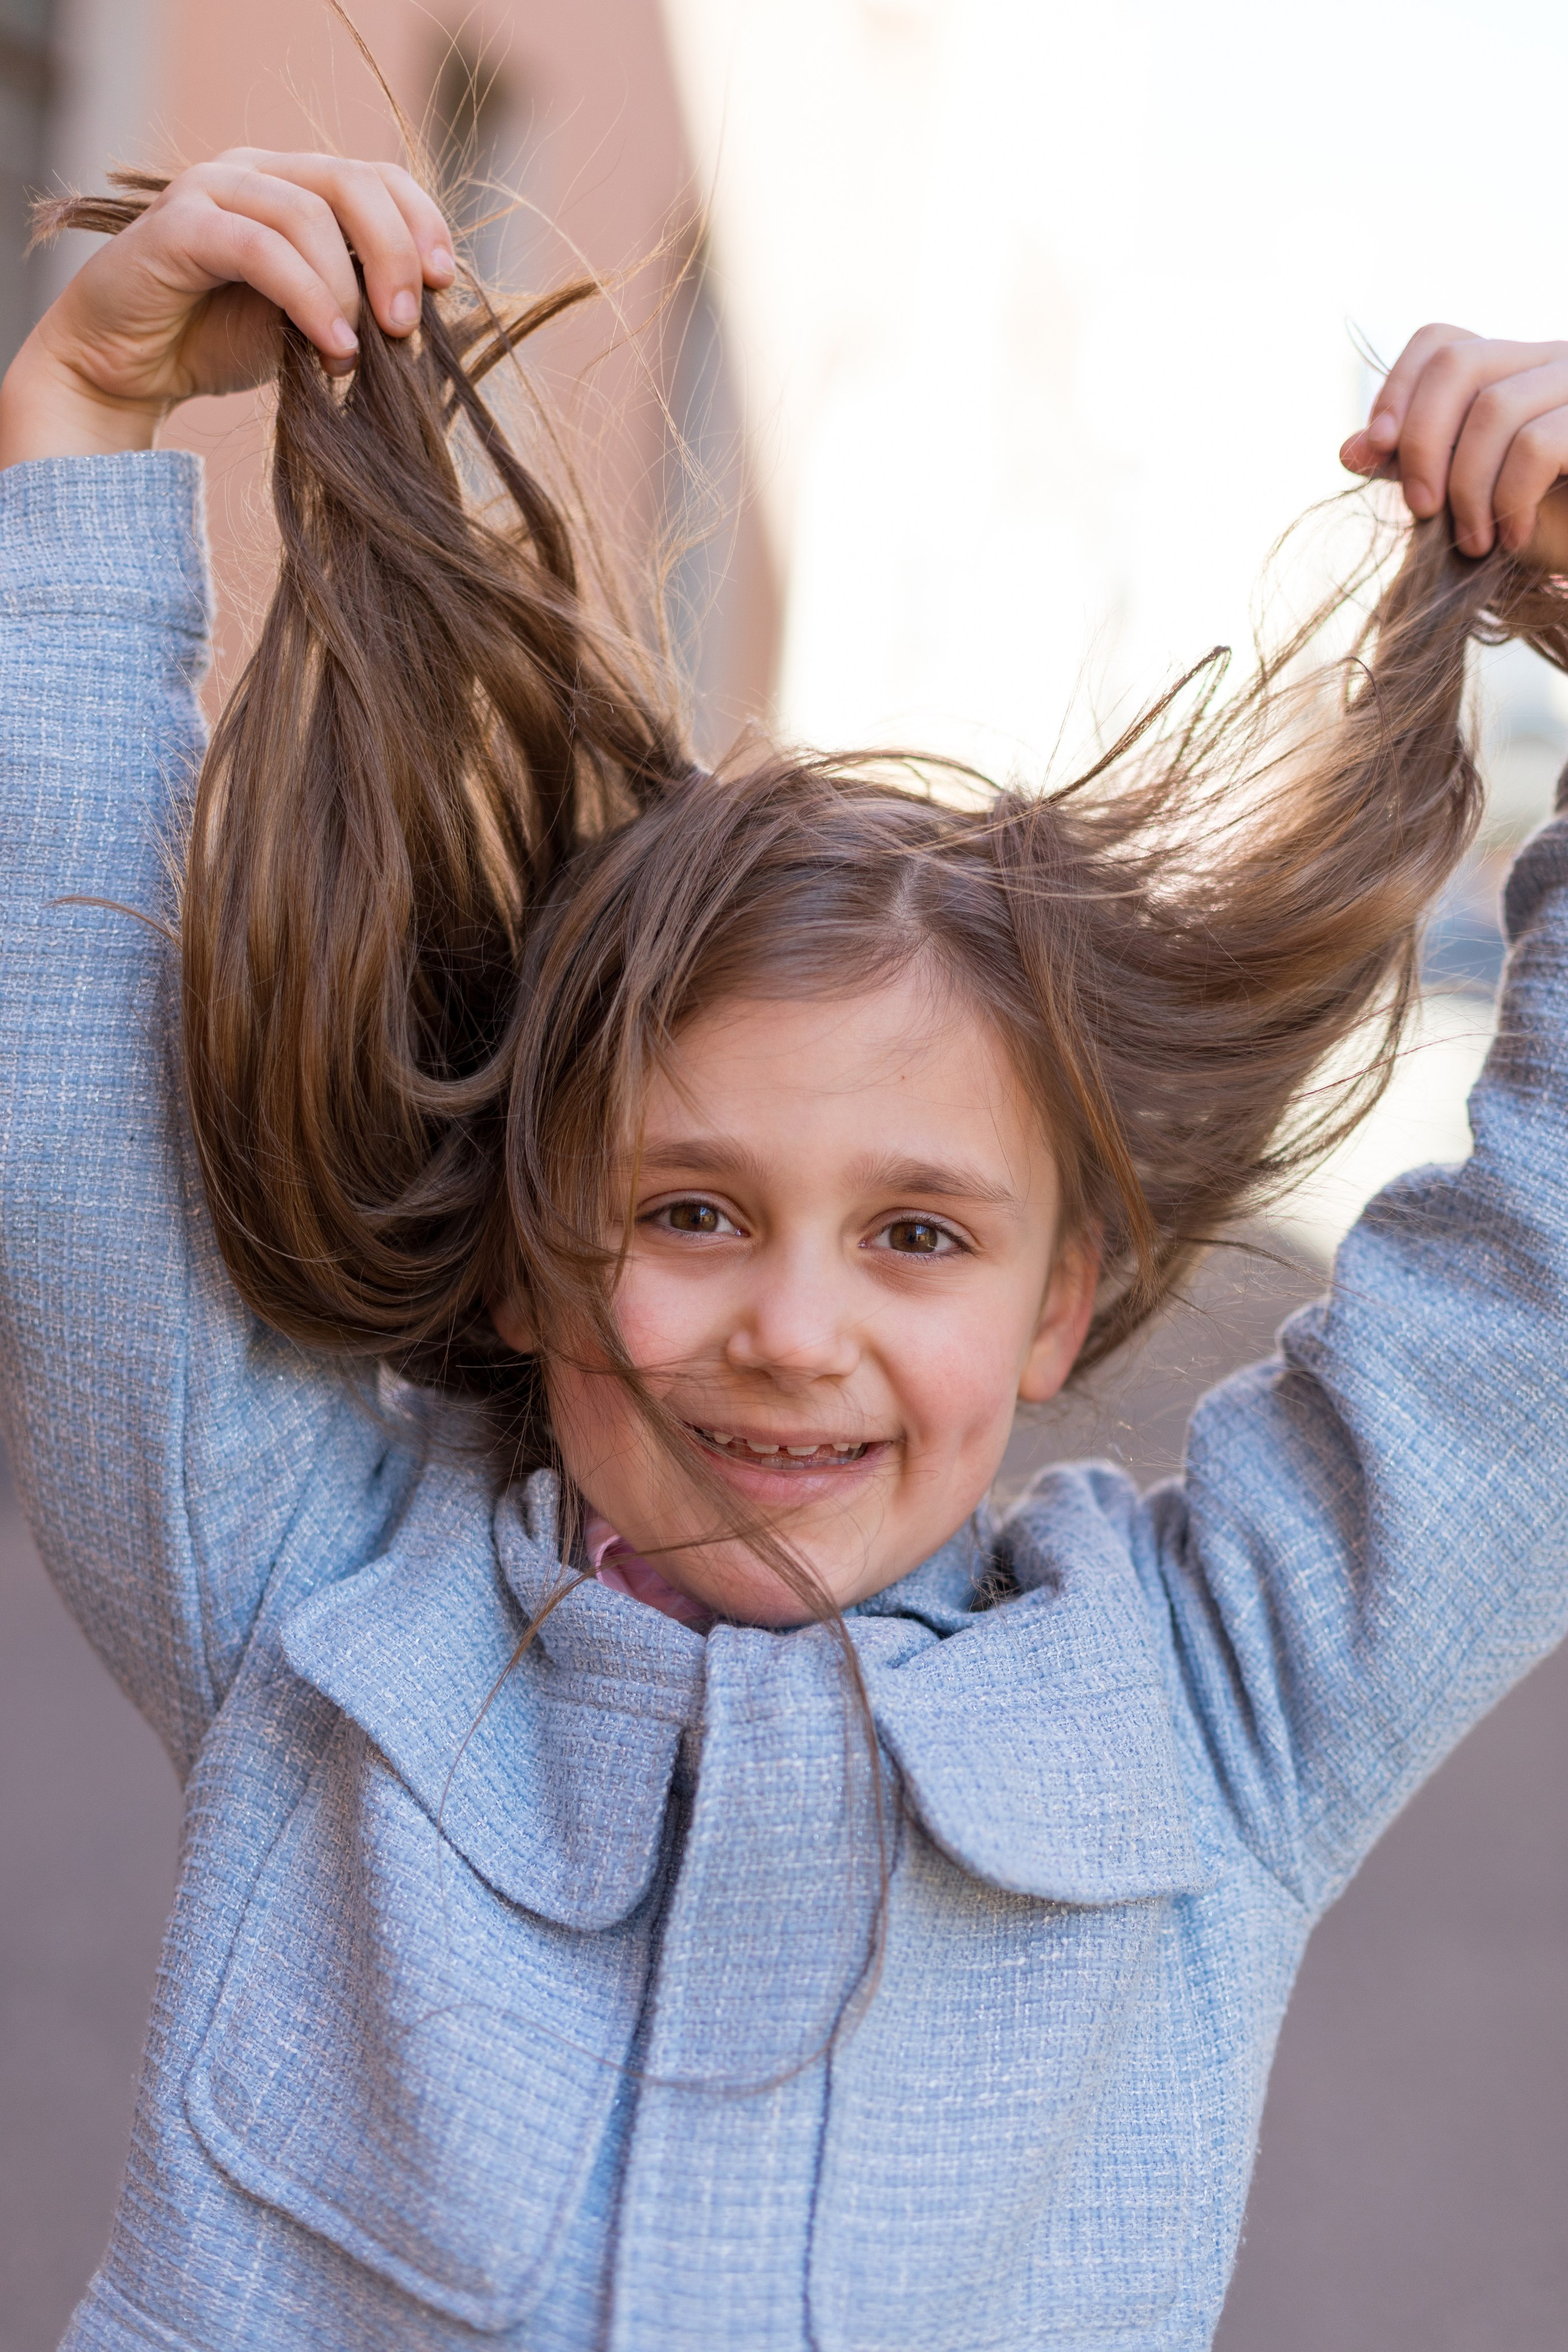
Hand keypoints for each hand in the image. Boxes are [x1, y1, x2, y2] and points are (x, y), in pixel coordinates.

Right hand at [0, 150, 455, 465]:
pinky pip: (261, 249)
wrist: (127, 367)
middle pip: (352, 183)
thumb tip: (425, 313)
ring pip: (308, 214)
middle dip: (395, 253)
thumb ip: (357, 299)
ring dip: (347, 288)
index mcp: (295, 184)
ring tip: (354, 354)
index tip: (443, 282)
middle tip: (407, 328)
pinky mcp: (179, 226)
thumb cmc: (220, 341)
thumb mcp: (310, 319)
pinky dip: (307, 298)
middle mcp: (256, 170)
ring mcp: (214, 190)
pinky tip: (332, 347)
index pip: (376, 176)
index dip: (421, 221)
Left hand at [1341, 325, 1567, 569]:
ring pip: (1494, 409)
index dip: (1397, 389)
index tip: (1376, 448)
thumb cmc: (1536, 524)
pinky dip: (1510, 499)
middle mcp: (1548, 360)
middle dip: (1421, 443)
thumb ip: (1411, 464)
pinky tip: (1513, 536)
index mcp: (1509, 367)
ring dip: (1467, 489)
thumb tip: (1350, 450)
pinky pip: (1536, 444)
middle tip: (1421, 510)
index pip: (1438, 341)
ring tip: (1474, 541)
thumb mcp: (1462, 494)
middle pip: (1457, 364)